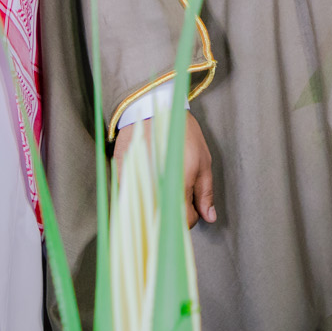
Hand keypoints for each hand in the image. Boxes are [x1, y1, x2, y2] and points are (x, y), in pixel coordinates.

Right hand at [116, 111, 216, 227]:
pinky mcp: (121, 179)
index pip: (185, 221)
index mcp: (178, 189)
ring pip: (149, 211)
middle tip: (179, 194)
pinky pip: (133, 199)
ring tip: (164, 185)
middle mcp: (155, 193)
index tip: (193, 204)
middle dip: (175, 213)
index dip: (192, 216)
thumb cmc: (181, 133)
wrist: (152, 109)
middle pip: (165, 221)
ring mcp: (136, 187)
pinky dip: (143, 195)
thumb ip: (205, 192)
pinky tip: (150, 179)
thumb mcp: (203, 160)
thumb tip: (210, 217)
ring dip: (158, 205)